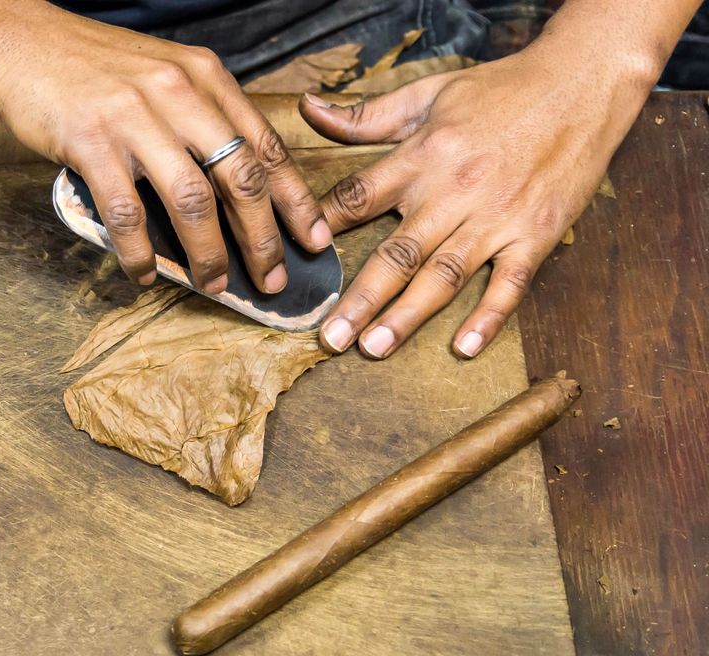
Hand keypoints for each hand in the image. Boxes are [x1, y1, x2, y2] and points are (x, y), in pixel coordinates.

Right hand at [0, 4, 330, 292]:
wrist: (17, 41)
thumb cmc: (92, 67)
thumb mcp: (163, 74)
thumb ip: (199, 119)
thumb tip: (230, 192)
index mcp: (204, 77)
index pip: (265, 145)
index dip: (295, 199)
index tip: (313, 239)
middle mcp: (178, 93)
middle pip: (240, 178)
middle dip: (263, 238)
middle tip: (272, 279)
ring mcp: (134, 117)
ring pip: (192, 201)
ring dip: (208, 253)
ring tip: (214, 285)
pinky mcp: (90, 141)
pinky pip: (127, 213)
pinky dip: (140, 253)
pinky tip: (146, 274)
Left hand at [300, 42, 652, 358]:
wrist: (581, 84)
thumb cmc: (500, 90)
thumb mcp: (428, 92)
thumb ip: (366, 115)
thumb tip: (309, 111)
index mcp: (422, 157)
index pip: (359, 197)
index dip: (324, 228)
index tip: (297, 261)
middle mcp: (454, 192)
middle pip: (397, 253)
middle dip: (360, 299)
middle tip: (331, 337)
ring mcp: (497, 217)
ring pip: (444, 276)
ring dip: (408, 316)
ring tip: (374, 348)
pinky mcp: (536, 234)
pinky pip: (510, 283)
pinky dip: (489, 317)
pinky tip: (464, 347)